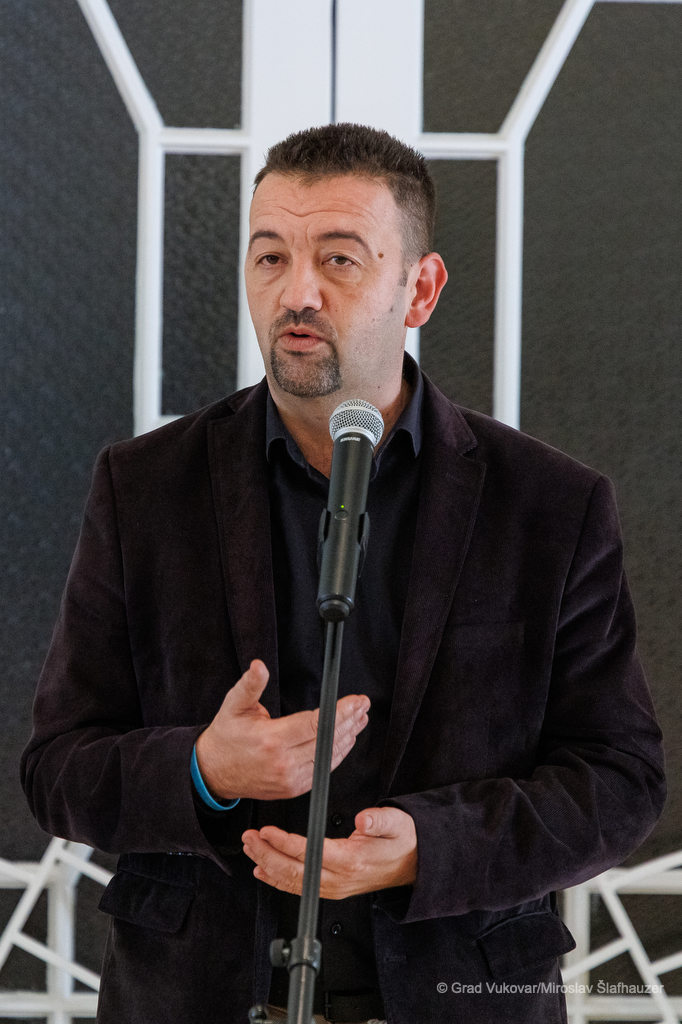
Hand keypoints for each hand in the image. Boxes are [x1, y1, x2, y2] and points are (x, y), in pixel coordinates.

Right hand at [195, 660, 369, 801]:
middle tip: (363, 704)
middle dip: (350, 720)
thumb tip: (259, 666)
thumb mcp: (233, 705)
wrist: (214, 772)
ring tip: (360, 718)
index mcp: (271, 740)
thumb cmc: (226, 737)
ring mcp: (290, 779)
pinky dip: (337, 753)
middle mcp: (283, 763)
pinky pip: (323, 770)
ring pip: (329, 756)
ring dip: (348, 736)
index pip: (315, 725)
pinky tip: (346, 739)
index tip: (354, 701)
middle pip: (328, 740)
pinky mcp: (293, 788)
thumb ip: (250, 685)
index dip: (340, 712)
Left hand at [242, 806, 417, 898]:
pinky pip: (299, 887)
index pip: (311, 853)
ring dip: (267, 865)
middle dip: (267, 854)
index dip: (286, 843)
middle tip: (250, 838)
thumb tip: (363, 820)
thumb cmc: (401, 841)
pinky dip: (277, 880)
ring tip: (250, 848)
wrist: (412, 864)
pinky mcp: (331, 889)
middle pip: (294, 871)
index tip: (268, 831)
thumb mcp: (397, 822)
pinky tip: (262, 870)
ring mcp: (334, 887)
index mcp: (352, 860)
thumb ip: (379, 820)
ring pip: (292, 881)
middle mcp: (339, 879)